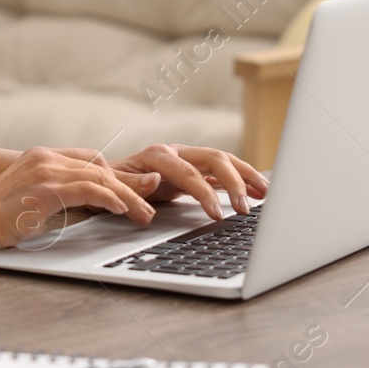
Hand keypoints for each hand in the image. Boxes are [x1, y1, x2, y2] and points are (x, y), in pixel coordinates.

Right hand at [0, 146, 164, 251]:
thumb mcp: (33, 199)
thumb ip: (60, 195)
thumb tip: (95, 205)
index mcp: (41, 155)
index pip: (90, 159)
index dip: (115, 177)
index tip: (133, 195)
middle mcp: (45, 156)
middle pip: (100, 166)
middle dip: (129, 186)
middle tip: (149, 206)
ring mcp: (45, 170)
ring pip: (101, 178)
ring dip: (128, 197)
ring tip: (143, 215)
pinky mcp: (46, 188)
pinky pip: (90, 190)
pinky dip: (111, 199)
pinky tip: (122, 211)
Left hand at [111, 144, 268, 218]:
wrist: (104, 179)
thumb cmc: (107, 184)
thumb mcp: (112, 185)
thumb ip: (132, 184)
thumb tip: (155, 180)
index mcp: (157, 155)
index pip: (188, 172)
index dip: (204, 193)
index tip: (217, 214)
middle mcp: (175, 152)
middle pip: (213, 159)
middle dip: (233, 182)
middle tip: (244, 209)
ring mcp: (187, 160)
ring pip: (223, 161)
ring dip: (245, 176)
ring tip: (264, 193)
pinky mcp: (194, 170)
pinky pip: (221, 173)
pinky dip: (240, 180)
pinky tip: (257, 191)